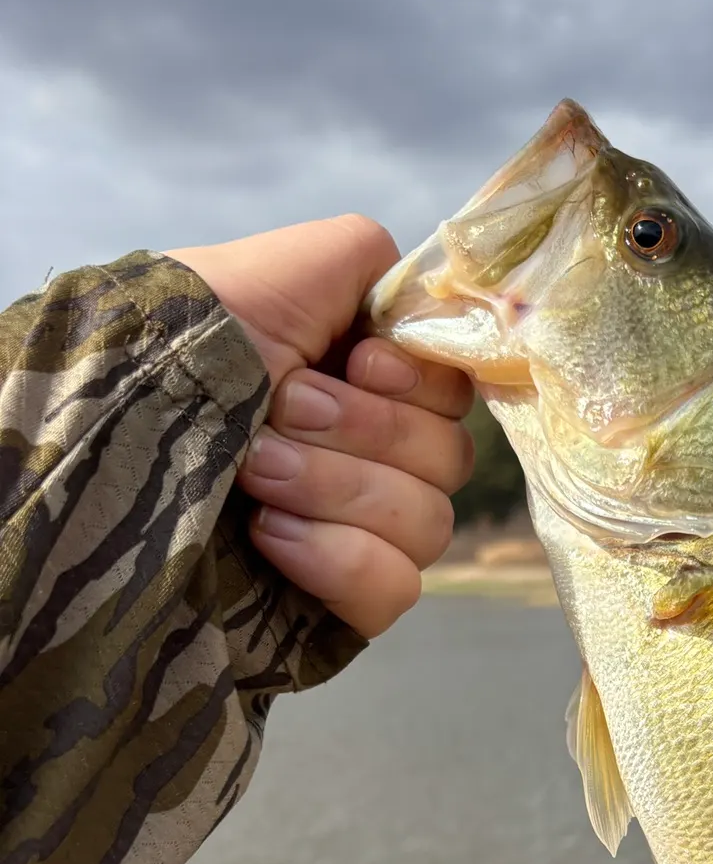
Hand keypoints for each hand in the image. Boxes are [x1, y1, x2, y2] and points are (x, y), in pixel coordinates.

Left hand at [167, 217, 474, 636]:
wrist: (106, 430)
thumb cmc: (191, 339)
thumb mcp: (291, 265)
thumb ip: (378, 264)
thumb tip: (428, 307)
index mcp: (368, 384)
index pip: (456, 398)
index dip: (422, 384)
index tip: (362, 364)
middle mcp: (369, 455)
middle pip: (448, 461)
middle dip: (364, 431)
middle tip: (281, 411)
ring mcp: (354, 531)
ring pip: (426, 524)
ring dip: (339, 488)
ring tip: (256, 470)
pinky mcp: (335, 599)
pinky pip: (393, 589)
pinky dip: (339, 558)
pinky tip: (270, 534)